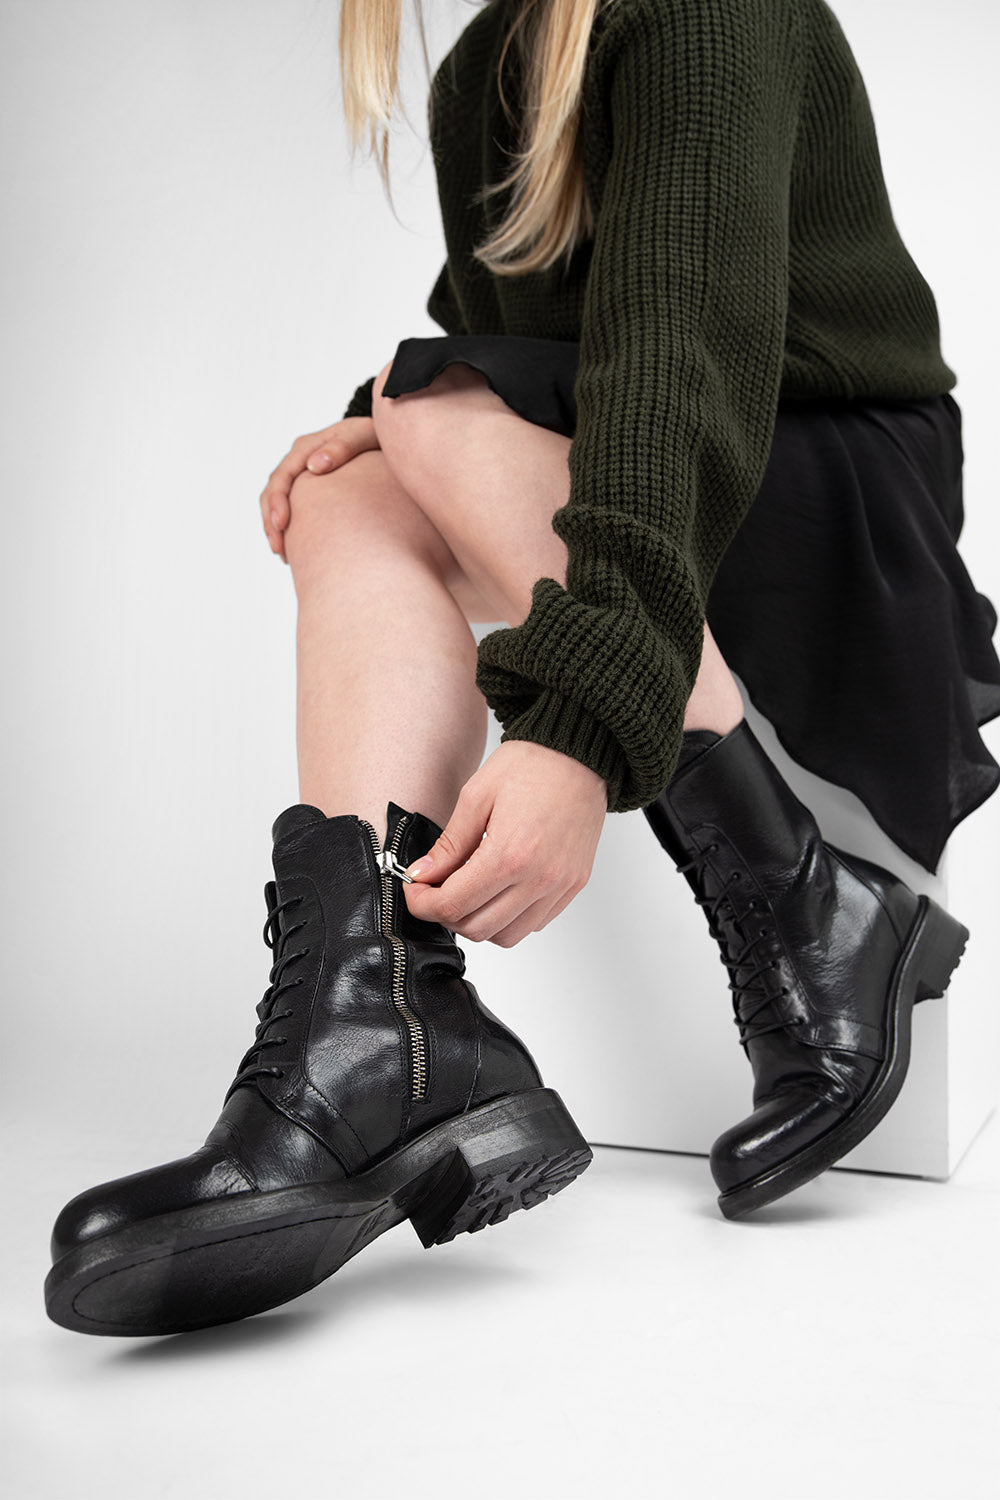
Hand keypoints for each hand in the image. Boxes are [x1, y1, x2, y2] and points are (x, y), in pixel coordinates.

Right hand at [260, 416, 379, 561]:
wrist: (383, 440)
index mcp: (306, 447)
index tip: (281, 524)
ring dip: (276, 529)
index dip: (277, 501)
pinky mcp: (310, 489)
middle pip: (273, 492)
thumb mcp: (363, 435)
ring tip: (284, 556)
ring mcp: (302, 474)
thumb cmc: (376, 436)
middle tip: (279, 550)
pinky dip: (290, 529)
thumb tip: (314, 465)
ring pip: (277, 503)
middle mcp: (299, 460)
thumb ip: (342, 447)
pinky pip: (292, 509)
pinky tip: (296, 550)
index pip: (282, 476)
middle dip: (272, 522)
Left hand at [402, 740, 607, 947]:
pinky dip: (510, 917)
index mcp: (510, 855)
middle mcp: (539, 878)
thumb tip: (422, 876)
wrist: (580, 755)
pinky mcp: (574, 886)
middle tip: (436, 890)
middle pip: (477, 928)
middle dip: (446, 914)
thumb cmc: (532, 765)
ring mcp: (560, 886)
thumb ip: (449, 845)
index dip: (423, 905)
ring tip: (469, 891)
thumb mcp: (476, 796)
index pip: (453, 905)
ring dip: (479, 921)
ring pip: (507, 936)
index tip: (415, 891)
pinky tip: (500, 889)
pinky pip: (535, 923)